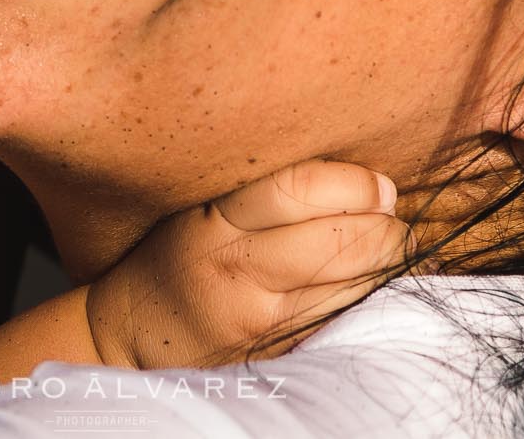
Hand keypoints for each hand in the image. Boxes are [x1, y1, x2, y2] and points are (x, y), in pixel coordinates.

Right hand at [85, 158, 410, 369]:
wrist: (132, 332)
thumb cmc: (179, 253)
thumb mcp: (204, 205)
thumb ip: (264, 188)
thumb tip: (352, 169)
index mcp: (218, 221)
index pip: (301, 190)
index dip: (356, 184)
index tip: (378, 185)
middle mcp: (240, 271)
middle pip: (342, 243)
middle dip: (386, 229)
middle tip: (391, 217)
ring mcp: (262, 321)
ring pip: (353, 290)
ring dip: (386, 267)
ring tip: (388, 248)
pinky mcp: (277, 355)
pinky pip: (342, 323)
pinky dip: (367, 300)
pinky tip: (367, 284)